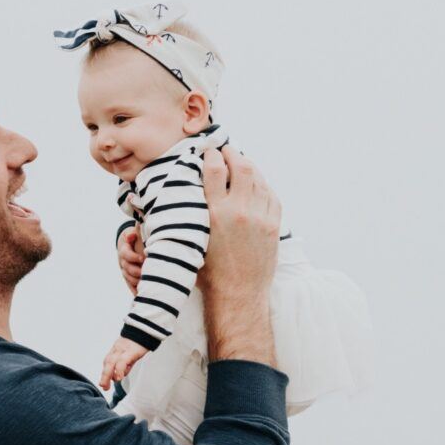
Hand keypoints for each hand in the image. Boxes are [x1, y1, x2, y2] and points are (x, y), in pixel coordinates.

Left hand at [100, 336, 148, 390]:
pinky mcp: (131, 350)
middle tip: (103, 386)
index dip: (105, 373)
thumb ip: (126, 363)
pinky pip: (123, 361)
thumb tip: (121, 375)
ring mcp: (123, 349)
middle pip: (107, 363)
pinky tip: (119, 377)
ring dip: (107, 375)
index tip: (104, 384)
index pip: (108, 362)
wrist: (146, 327)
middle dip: (104, 376)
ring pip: (111, 362)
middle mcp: (117, 349)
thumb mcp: (131, 353)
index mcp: (117, 350)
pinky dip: (119, 369)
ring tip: (106, 385)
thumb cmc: (140, 341)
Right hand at [116, 227, 144, 294]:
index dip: (133, 257)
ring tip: (147, 282)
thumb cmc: (135, 239)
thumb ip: (132, 234)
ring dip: (137, 281)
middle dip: (136, 271)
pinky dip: (136, 290)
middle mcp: (123, 262)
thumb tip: (131, 235)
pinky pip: (131, 286)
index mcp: (124, 250)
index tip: (142, 258)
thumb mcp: (133, 233)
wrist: (129, 245)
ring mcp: (126, 271)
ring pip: (129, 278)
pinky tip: (142, 293)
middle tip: (145, 272)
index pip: (126, 254)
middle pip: (127, 268)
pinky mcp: (129, 278)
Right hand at [197, 145, 281, 365]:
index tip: (208, 151)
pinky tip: (255, 181)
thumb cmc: (208, 271)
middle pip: (241, 167)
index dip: (212, 155)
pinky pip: (270, 193)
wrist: (238, 294)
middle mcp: (240, 211)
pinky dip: (262, 183)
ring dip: (249, 166)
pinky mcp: (273, 224)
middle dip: (233, 154)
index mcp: (215, 213)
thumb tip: (170, 195)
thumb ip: (188, 213)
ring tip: (240, 162)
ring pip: (258, 178)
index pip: (215, 170)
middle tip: (226, 150)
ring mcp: (260, 217)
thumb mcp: (192, 238)